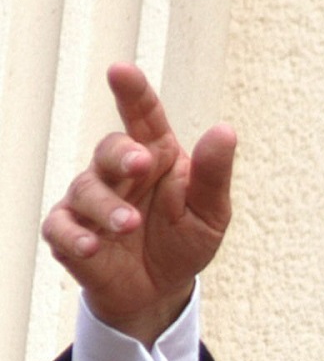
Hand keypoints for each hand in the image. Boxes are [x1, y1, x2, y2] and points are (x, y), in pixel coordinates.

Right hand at [41, 63, 235, 344]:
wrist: (161, 290)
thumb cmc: (185, 240)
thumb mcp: (211, 212)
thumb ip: (214, 174)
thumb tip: (225, 130)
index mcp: (155, 157)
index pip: (143, 117)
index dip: (133, 93)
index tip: (122, 71)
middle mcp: (118, 173)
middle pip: (110, 149)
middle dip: (121, 154)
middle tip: (139, 163)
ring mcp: (90, 201)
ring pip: (86, 190)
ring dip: (107, 207)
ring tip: (129, 224)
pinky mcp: (70, 233)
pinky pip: (61, 227)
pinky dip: (75, 235)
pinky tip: (92, 245)